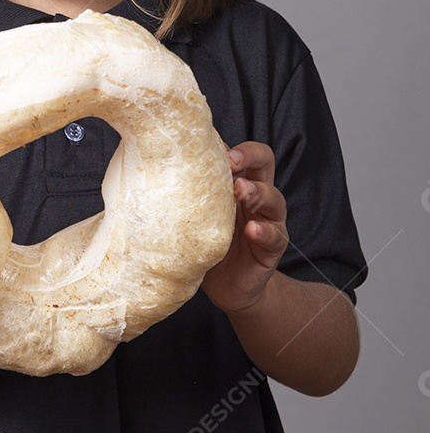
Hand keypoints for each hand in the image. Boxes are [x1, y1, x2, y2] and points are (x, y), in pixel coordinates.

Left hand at [201, 141, 288, 316]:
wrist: (227, 287)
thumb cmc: (208, 244)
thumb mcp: (199, 214)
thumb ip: (191, 193)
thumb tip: (157, 166)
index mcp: (238, 182)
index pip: (242, 153)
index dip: (232, 146)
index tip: (212, 145)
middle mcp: (256, 196)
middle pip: (265, 163)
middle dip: (250, 156)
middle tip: (232, 161)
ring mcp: (268, 220)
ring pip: (274, 198)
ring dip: (257, 192)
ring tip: (241, 192)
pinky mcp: (272, 247)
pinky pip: (275, 235)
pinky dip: (265, 231)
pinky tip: (252, 230)